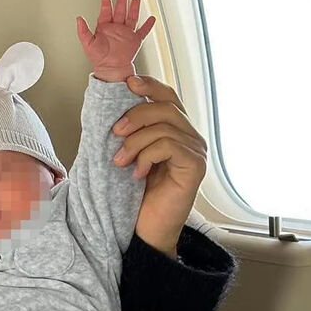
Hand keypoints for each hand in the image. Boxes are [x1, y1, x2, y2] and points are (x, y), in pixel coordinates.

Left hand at [76, 0, 155, 82]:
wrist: (110, 69)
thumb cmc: (98, 58)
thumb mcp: (88, 43)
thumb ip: (83, 31)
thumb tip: (78, 18)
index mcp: (104, 28)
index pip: (106, 12)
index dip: (106, 4)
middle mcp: (116, 29)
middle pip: (120, 11)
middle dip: (122, 1)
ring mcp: (126, 34)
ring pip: (131, 18)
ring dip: (134, 9)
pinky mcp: (135, 40)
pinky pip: (143, 31)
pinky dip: (148, 25)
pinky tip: (152, 18)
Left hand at [112, 75, 207, 257]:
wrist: (146, 228)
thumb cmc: (136, 193)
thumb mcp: (129, 153)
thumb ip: (130, 130)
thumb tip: (114, 102)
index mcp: (175, 130)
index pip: (168, 96)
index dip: (150, 85)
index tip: (128, 82)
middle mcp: (190, 137)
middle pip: (166, 107)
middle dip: (136, 115)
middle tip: (115, 133)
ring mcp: (196, 151)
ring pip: (164, 127)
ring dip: (134, 142)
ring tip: (120, 161)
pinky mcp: (196, 166)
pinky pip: (168, 145)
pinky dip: (146, 156)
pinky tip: (137, 173)